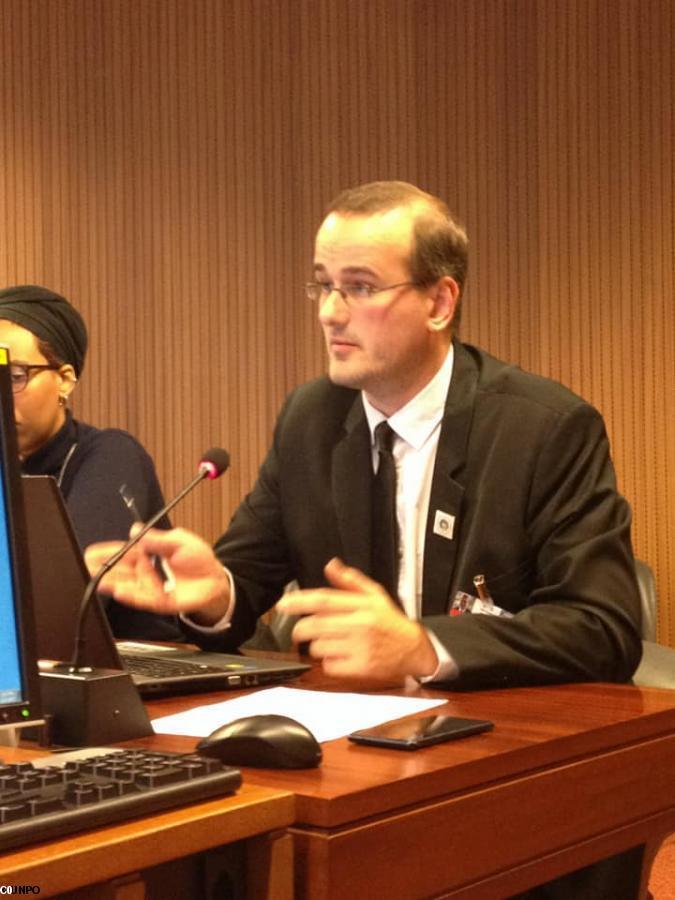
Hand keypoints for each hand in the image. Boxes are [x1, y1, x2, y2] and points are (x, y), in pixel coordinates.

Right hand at [84, 527, 230, 623]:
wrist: (215, 579)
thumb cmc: (198, 558)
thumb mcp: (179, 540)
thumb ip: (158, 538)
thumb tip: (135, 529)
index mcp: (147, 555)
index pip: (122, 553)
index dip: (106, 552)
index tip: (91, 552)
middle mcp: (145, 571)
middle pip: (119, 570)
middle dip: (102, 569)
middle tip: (86, 567)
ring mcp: (150, 587)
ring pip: (126, 585)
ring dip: (112, 582)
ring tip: (98, 579)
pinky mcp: (158, 601)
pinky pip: (142, 598)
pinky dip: (130, 595)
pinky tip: (118, 590)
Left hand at [276, 557, 437, 680]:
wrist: (414, 648)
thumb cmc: (391, 622)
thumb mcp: (375, 595)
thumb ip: (350, 580)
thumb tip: (331, 565)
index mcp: (361, 605)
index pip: (324, 599)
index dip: (300, 601)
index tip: (283, 604)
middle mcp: (360, 625)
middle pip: (316, 625)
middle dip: (299, 629)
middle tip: (298, 631)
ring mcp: (360, 647)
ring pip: (319, 647)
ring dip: (315, 646)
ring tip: (326, 643)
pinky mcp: (361, 668)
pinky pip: (330, 665)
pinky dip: (328, 662)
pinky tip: (338, 656)